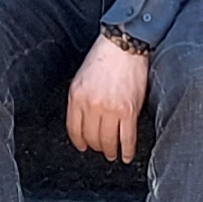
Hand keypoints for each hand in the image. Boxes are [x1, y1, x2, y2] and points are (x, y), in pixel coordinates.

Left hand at [63, 35, 149, 164]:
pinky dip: (127, 150)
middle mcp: (91, 105)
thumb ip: (81, 100)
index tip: (83, 147)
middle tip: (101, 149)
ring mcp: (110, 109)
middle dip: (96, 147)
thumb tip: (85, 122)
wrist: (123, 45)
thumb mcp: (82, 78)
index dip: (79, 142)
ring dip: (110, 151)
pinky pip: (127, 138)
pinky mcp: (128, 111)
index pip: (74, 129)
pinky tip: (126, 156)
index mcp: (77, 96)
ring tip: (113, 154)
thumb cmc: (103, 57)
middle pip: (91, 137)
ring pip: (108, 141)